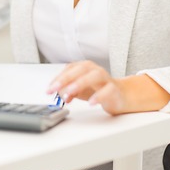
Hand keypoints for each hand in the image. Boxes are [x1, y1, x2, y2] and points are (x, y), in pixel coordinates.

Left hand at [47, 60, 169, 114]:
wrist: (120, 95)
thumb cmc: (97, 90)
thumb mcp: (79, 91)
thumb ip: (68, 91)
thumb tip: (59, 94)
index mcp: (85, 67)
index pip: (70, 68)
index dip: (58, 78)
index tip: (49, 88)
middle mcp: (95, 70)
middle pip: (80, 69)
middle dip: (66, 79)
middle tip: (55, 89)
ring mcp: (106, 78)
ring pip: (94, 76)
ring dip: (80, 83)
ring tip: (70, 93)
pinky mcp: (114, 89)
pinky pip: (107, 90)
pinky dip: (99, 96)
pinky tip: (91, 102)